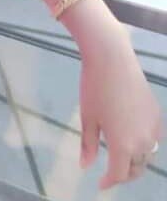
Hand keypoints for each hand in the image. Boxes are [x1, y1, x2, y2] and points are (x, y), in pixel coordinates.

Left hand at [78, 25, 162, 189]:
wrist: (112, 60)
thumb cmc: (94, 87)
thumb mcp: (88, 117)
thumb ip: (88, 144)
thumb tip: (85, 165)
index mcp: (122, 144)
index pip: (119, 173)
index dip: (109, 181)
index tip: (100, 184)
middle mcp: (142, 141)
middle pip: (137, 168)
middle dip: (124, 174)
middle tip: (110, 172)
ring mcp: (153, 128)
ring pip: (147, 155)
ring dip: (135, 160)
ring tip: (120, 157)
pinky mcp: (157, 116)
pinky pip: (153, 139)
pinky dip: (143, 145)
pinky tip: (132, 138)